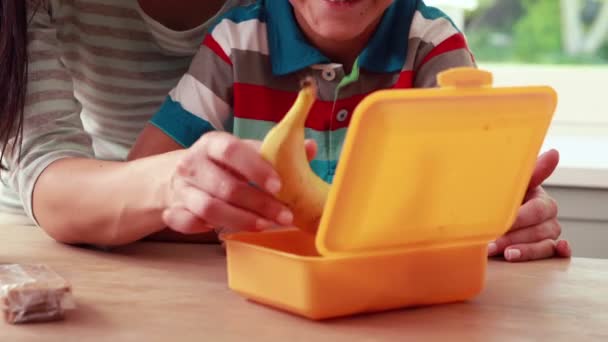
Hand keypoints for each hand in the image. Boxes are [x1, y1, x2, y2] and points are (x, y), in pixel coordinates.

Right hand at [162, 131, 317, 233]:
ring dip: (241, 220)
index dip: (255, 167)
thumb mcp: (244, 152)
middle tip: (285, 216)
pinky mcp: (174, 210)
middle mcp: (193, 164)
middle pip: (225, 186)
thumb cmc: (221, 165)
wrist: (177, 176)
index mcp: (212, 144)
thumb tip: (310, 147)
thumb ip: (274, 152)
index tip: (278, 185)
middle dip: (258, 203)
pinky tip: (227, 230)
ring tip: (266, 226)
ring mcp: (182, 189)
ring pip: (209, 209)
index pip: (231, 150)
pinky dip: (207, 229)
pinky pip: (188, 223)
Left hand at [488, 149, 571, 261]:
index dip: (519, 219)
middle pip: (538, 230)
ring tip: (506, 255)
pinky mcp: (548, 250)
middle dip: (514, 238)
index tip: (503, 224)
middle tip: (492, 244)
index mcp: (541, 200)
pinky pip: (558, 254)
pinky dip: (558, 253)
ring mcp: (549, 235)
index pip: (535, 210)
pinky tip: (554, 252)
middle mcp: (549, 218)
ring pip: (544, 245)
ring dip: (525, 251)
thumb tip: (554, 153)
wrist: (497, 213)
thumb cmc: (505, 197)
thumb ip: (531, 171)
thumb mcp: (514, 185)